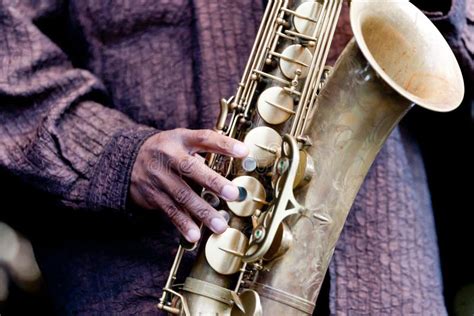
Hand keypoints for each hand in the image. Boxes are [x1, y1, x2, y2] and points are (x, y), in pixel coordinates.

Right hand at [130, 128, 248, 241]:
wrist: (128, 159)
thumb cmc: (167, 150)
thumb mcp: (182, 140)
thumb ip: (205, 149)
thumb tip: (239, 160)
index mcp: (181, 139)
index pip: (204, 138)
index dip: (224, 144)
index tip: (243, 152)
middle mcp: (169, 156)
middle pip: (190, 168)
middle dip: (213, 182)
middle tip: (232, 193)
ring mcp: (160, 177)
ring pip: (182, 195)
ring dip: (202, 212)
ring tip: (220, 225)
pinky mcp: (153, 195)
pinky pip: (170, 211)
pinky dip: (183, 224)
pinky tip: (195, 235)